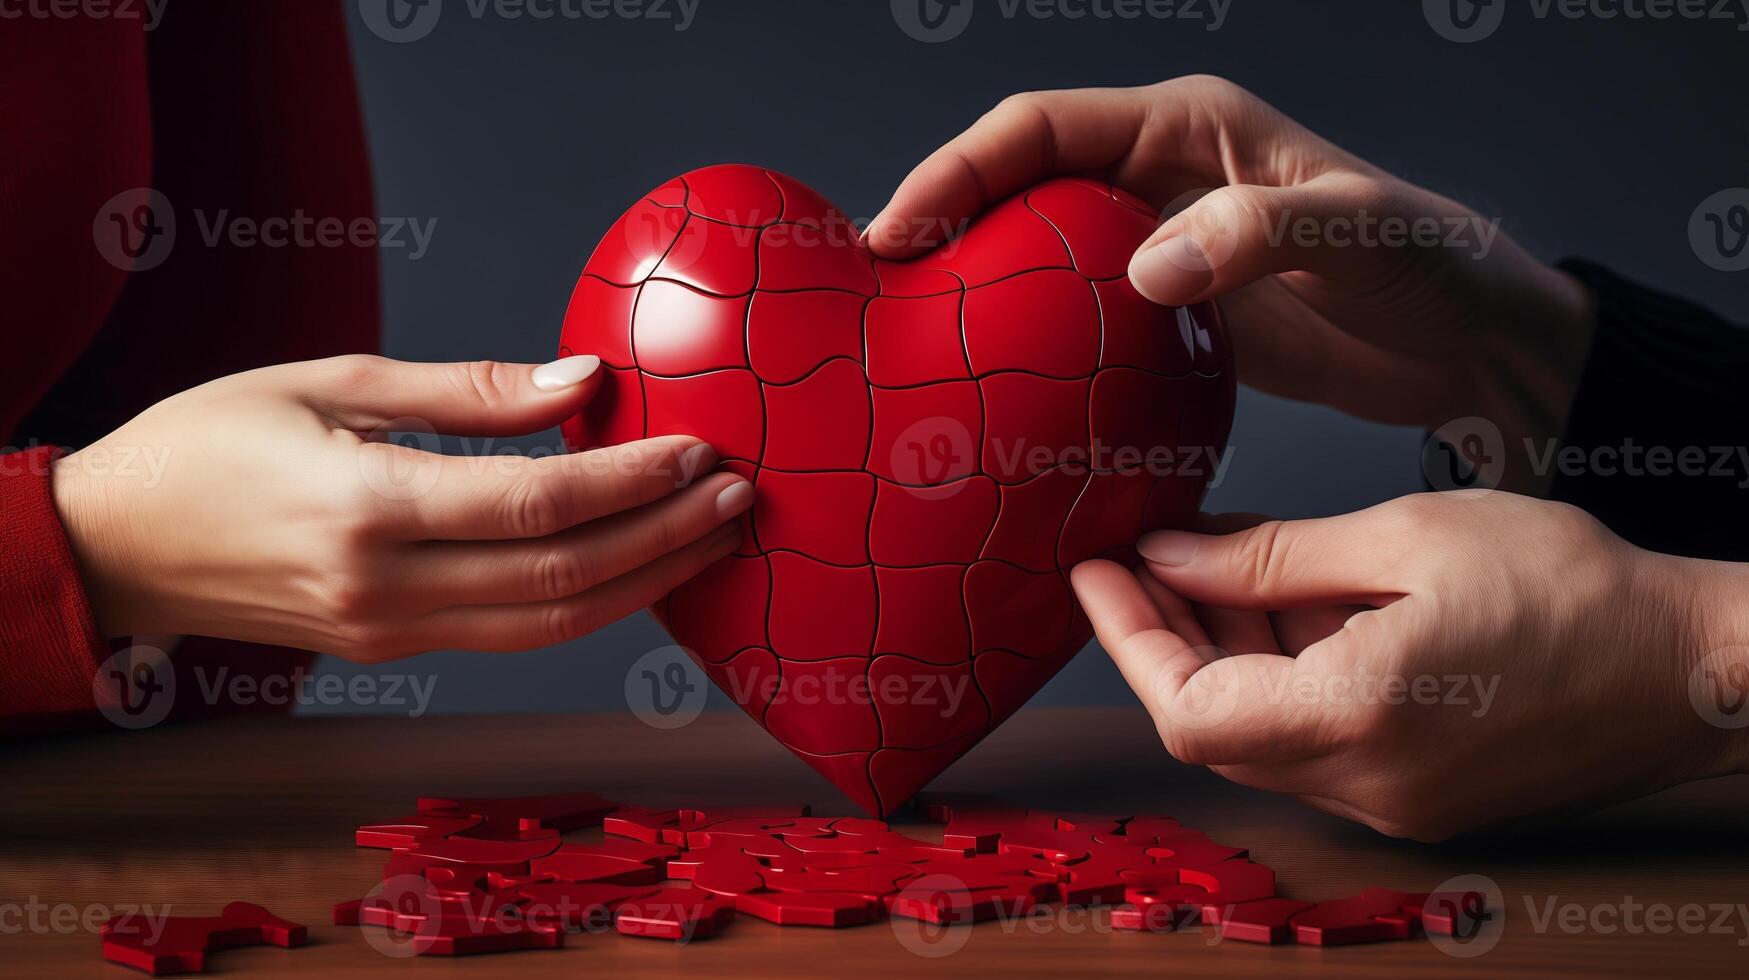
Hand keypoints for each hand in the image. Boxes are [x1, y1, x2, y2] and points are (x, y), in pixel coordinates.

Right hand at [48, 354, 752, 660]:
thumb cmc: (209, 443)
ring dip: (645, 582)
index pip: (537, 506)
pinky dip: (589, 607)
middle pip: (564, 579)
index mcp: (366, 509)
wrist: (119, 544)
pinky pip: (515, 636)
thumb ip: (466, 392)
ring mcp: (391, 633)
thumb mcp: (330, 383)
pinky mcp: (393, 650)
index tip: (700, 449)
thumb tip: (581, 382)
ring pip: (552, 626)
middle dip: (665, 538)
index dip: (632, 481)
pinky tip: (640, 570)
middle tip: (739, 496)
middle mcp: (386, 587)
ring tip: (714, 537)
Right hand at [865, 76, 1597, 492]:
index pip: (1041, 128)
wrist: (1477, 346)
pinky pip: (1078, 324)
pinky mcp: (1173, 318)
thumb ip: (1255, 234)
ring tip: (914, 344)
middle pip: (1017, 186)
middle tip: (878, 294)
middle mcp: (1161, 180)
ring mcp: (1162, 250)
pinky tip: (998, 394)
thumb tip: (1144, 270)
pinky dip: (1031, 350)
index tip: (897, 229)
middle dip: (942, 225)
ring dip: (976, 291)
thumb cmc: (1435, 267)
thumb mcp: (1357, 231)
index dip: (958, 169)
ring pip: (1036, 256)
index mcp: (1189, 128)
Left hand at [1070, 491, 1748, 840]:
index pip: (1184, 708)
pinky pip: (1313, 739)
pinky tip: (1285, 601)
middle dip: (1166, 634)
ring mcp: (1393, 802)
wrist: (1695, 666)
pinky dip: (1281, 673)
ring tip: (1216, 558)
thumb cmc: (1575, 589)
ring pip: (1260, 730)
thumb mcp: (1407, 540)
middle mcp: (1365, 784)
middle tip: (1145, 552)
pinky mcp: (1417, 793)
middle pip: (1212, 723)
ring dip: (1223, 650)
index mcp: (1357, 718)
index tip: (1097, 566)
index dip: (1127, 638)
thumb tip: (1170, 556)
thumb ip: (1272, 558)